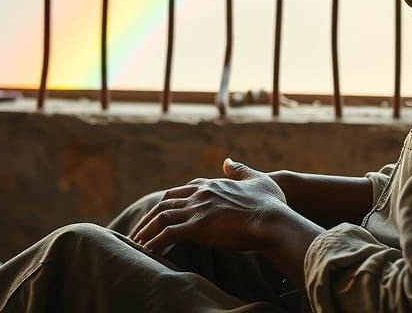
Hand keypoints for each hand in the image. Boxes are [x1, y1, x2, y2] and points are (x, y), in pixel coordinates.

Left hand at [130, 158, 289, 252]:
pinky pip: (168, 234)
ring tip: (138, 243)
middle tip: (140, 230)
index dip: (168, 202)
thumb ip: (240, 169)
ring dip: (147, 230)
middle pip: (165, 202)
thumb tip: (227, 160)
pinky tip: (148, 250)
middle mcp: (200, 194)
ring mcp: (198, 209)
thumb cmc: (270, 204)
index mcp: (211, 184)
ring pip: (162, 216)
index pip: (181, 190)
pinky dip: (155, 242)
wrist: (273, 221)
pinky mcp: (198, 227)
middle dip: (150, 216)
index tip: (160, 214)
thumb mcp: (257, 179)